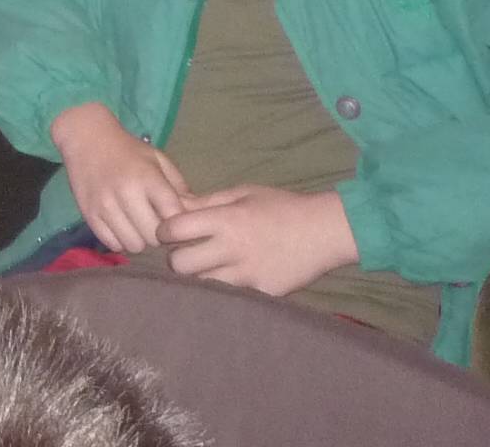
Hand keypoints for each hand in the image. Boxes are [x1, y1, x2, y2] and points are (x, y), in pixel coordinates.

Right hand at [51, 102, 193, 254]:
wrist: (86, 137)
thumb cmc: (128, 150)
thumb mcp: (158, 160)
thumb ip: (179, 188)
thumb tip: (197, 217)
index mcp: (148, 178)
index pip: (173, 218)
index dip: (179, 225)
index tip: (176, 222)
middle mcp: (126, 193)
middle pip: (154, 237)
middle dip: (158, 235)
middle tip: (155, 224)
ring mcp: (105, 205)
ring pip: (133, 245)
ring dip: (139, 239)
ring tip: (137, 225)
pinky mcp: (89, 215)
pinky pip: (112, 244)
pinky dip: (120, 239)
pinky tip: (121, 225)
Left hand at [159, 186, 358, 296]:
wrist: (324, 231)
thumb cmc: (281, 206)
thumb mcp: (242, 193)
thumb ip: (206, 202)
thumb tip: (174, 206)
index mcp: (225, 220)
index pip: (174, 230)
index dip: (164, 231)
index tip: (168, 232)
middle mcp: (232, 249)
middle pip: (180, 264)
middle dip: (176, 258)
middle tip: (185, 252)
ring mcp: (247, 275)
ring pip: (201, 284)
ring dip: (197, 276)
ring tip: (206, 266)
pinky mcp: (261, 293)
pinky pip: (228, 296)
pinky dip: (222, 289)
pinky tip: (227, 278)